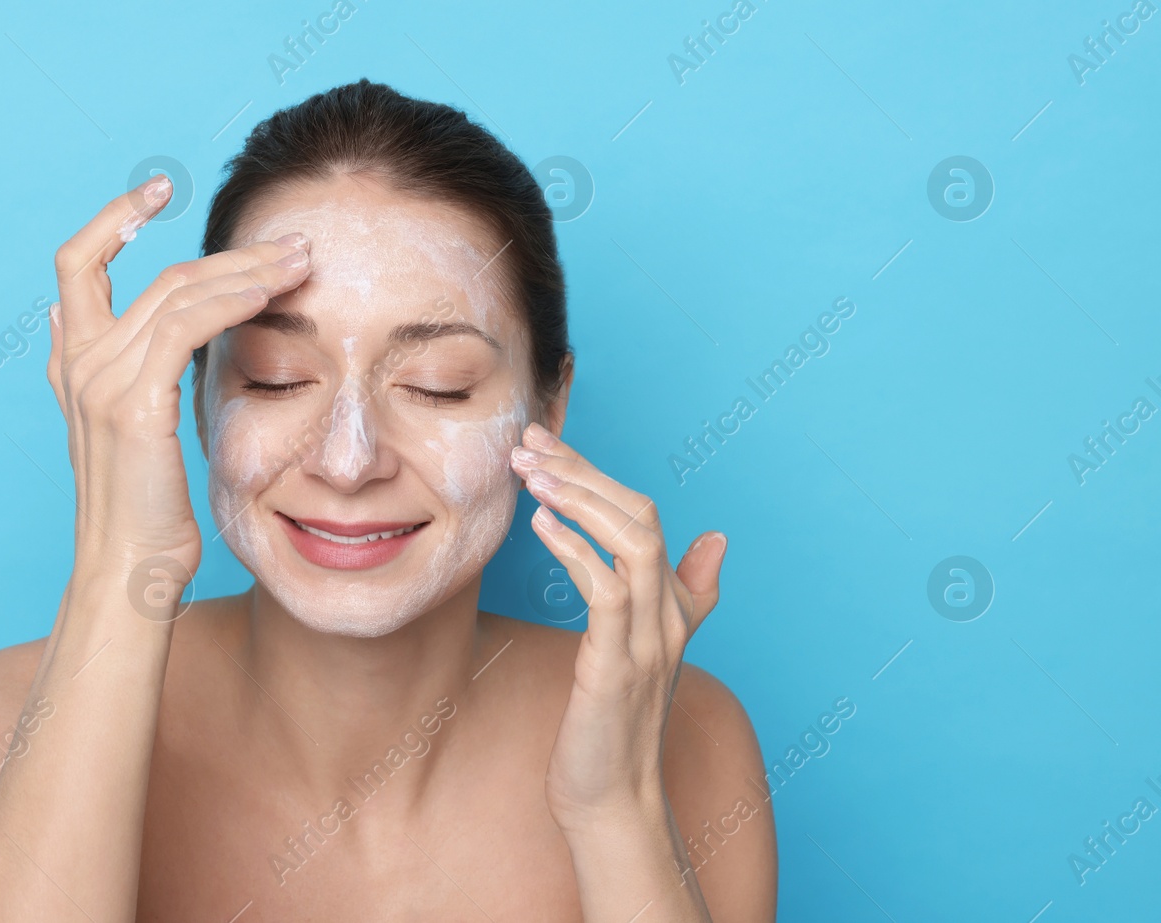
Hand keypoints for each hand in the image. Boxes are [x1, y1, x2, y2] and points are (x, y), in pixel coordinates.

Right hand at [46, 175, 311, 589]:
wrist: (127, 575)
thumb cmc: (146, 516)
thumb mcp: (127, 437)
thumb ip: (117, 377)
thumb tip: (82, 325)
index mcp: (74, 365)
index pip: (77, 265)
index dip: (112, 220)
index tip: (156, 190)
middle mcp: (81, 364)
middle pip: (155, 274)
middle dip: (230, 253)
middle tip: (290, 243)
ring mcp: (101, 381)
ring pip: (176, 291)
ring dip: (247, 270)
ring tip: (301, 262)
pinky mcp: (133, 404)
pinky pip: (185, 327)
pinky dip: (230, 301)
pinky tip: (271, 294)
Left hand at [508, 423, 725, 833]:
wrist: (613, 801)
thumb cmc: (613, 724)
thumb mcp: (644, 650)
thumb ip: (681, 594)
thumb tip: (716, 540)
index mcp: (671, 604)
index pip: (643, 513)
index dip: (593, 472)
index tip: (542, 445)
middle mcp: (668, 615)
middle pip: (640, 514)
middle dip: (582, 469)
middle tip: (527, 442)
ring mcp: (648, 640)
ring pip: (632, 541)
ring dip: (579, 498)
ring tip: (530, 473)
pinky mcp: (617, 668)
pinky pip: (607, 591)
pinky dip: (575, 550)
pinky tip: (540, 526)